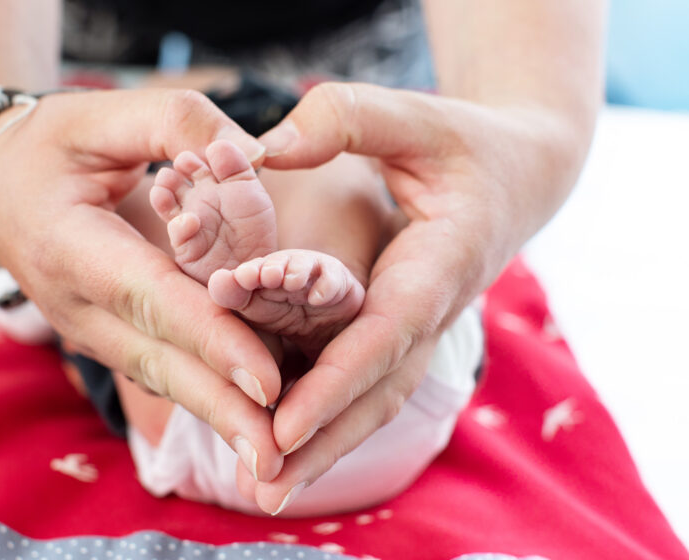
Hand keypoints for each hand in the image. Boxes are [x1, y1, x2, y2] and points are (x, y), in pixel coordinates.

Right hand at [0, 89, 285, 481]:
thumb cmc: (46, 145)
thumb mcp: (101, 113)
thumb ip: (178, 120)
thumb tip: (255, 152)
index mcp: (72, 247)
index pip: (153, 298)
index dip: (211, 340)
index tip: (267, 384)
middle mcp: (78, 305)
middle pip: (161, 363)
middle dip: (222, 411)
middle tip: (278, 460)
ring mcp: (90, 330)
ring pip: (162, 378)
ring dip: (217, 418)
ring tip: (270, 460)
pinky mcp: (107, 337)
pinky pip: (161, 370)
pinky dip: (204, 397)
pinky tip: (247, 423)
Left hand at [243, 82, 584, 511]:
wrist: (522, 175)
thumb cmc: (468, 143)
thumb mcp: (417, 115)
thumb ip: (347, 118)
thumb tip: (264, 149)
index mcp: (436, 266)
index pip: (383, 335)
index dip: (335, 383)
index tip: (284, 427)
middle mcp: (428, 311)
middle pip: (375, 392)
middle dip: (322, 443)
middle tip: (262, 492)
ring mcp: (419, 328)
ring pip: (373, 401)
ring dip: (324, 448)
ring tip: (266, 492)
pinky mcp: (402, 331)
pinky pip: (367, 384)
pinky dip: (331, 420)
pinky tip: (288, 448)